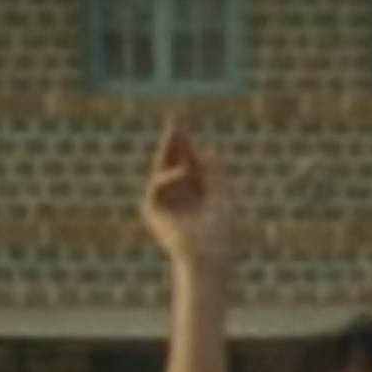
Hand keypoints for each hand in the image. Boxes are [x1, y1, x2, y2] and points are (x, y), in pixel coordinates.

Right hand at [139, 119, 236, 268]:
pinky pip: (158, 181)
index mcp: (193, 193)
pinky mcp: (151, 208)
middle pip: (172, 161)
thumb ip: (211, 169)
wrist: (207, 252)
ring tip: (177, 135)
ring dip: (173, 152)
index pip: (187, 162)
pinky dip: (172, 175)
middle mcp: (177, 196)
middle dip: (173, 141)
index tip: (182, 123)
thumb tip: (203, 148)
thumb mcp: (220, 190)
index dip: (186, 143)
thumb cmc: (219, 229)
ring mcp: (163, 202)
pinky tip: (184, 172)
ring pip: (163, 167)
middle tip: (173, 118)